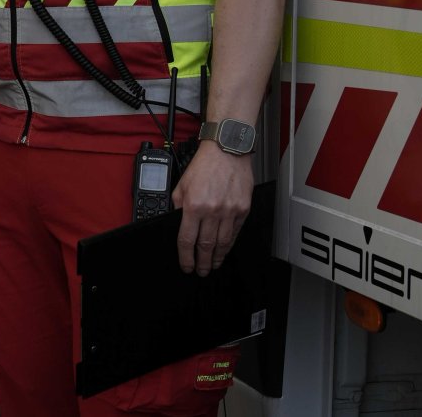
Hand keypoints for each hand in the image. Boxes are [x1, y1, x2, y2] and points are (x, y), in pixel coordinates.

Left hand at [172, 142, 253, 275]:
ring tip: (212, 266)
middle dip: (201, 262)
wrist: (227, 151)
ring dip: (216, 257)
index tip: (185, 265)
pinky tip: (225, 250)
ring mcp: (229, 211)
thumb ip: (178, 206)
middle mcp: (212, 210)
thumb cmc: (204, 164)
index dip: (185, 257)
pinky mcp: (243, 209)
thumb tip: (178, 223)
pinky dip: (229, 244)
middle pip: (205, 245)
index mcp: (194, 205)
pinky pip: (235, 232)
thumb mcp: (182, 184)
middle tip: (200, 271)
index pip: (187, 239)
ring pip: (222, 243)